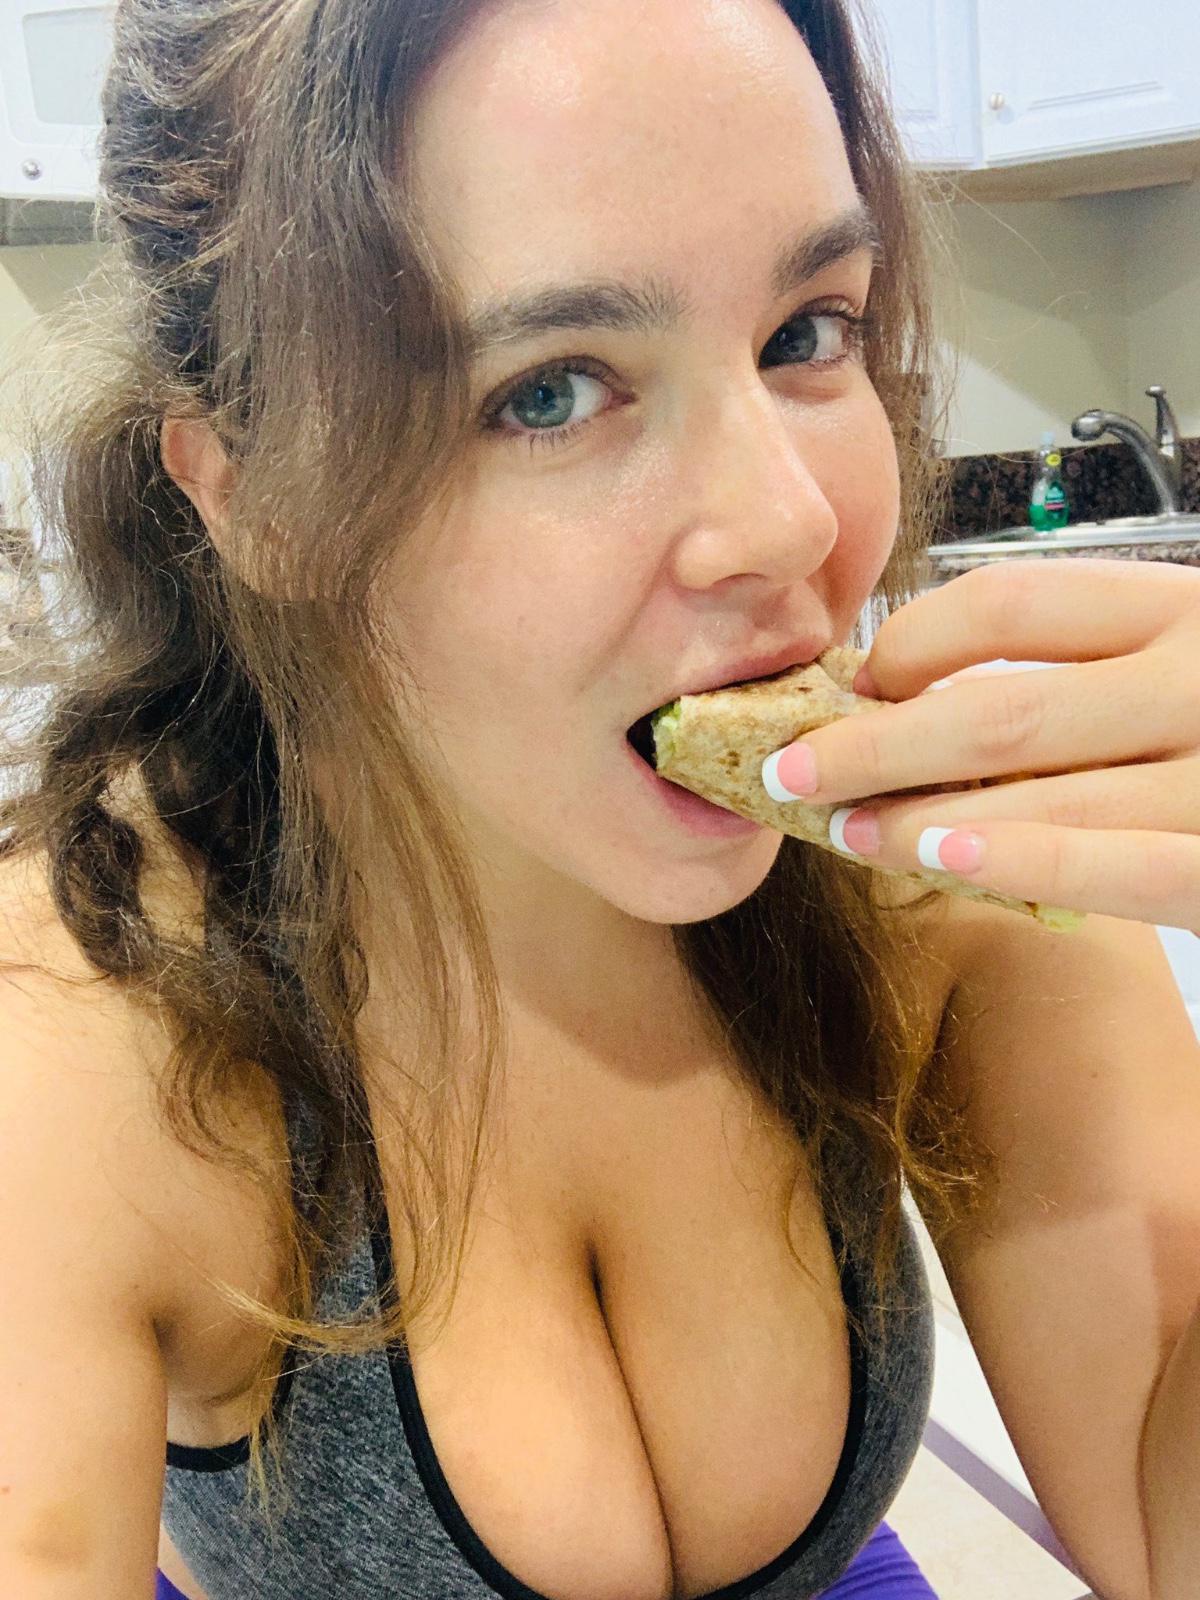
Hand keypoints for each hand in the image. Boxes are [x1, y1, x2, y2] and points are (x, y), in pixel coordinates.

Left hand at [762, 559, 1199, 935]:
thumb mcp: (1185, 657)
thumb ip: (1094, 662)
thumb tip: (917, 698)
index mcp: (1182, 607)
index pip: (1009, 605)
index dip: (907, 646)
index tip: (852, 686)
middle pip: (999, 710)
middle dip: (872, 747)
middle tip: (788, 772)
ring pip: (1039, 797)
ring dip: (918, 819)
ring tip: (843, 830)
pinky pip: (1113, 871)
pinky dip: (1017, 863)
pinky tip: (940, 860)